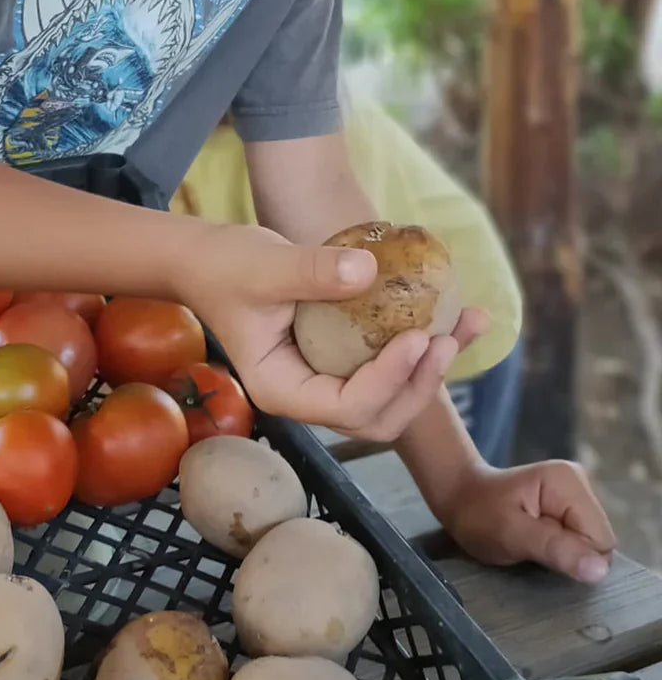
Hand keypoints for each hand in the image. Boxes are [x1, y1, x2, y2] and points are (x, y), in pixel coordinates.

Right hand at [177, 220, 486, 440]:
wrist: (210, 262)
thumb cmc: (227, 267)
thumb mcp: (263, 266)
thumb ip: (310, 271)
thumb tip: (368, 269)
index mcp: (283, 390)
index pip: (345, 406)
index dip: (388, 379)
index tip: (416, 335)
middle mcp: (310, 397)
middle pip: (379, 417)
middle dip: (419, 385)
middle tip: (446, 339)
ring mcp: (329, 382)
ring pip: (394, 399)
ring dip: (435, 369)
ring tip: (470, 322)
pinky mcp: (346, 360)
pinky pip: (393, 366)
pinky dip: (429, 346)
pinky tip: (462, 314)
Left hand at [440, 460, 616, 584]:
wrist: (460, 499)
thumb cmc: (478, 515)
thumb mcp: (511, 535)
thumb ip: (555, 549)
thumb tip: (600, 571)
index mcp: (568, 481)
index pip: (601, 540)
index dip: (576, 557)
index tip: (540, 551)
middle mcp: (579, 482)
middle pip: (600, 541)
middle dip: (570, 554)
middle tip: (532, 546)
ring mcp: (576, 494)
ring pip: (591, 543)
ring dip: (564, 552)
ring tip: (532, 542)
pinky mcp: (569, 506)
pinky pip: (580, 540)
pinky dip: (560, 548)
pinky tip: (538, 540)